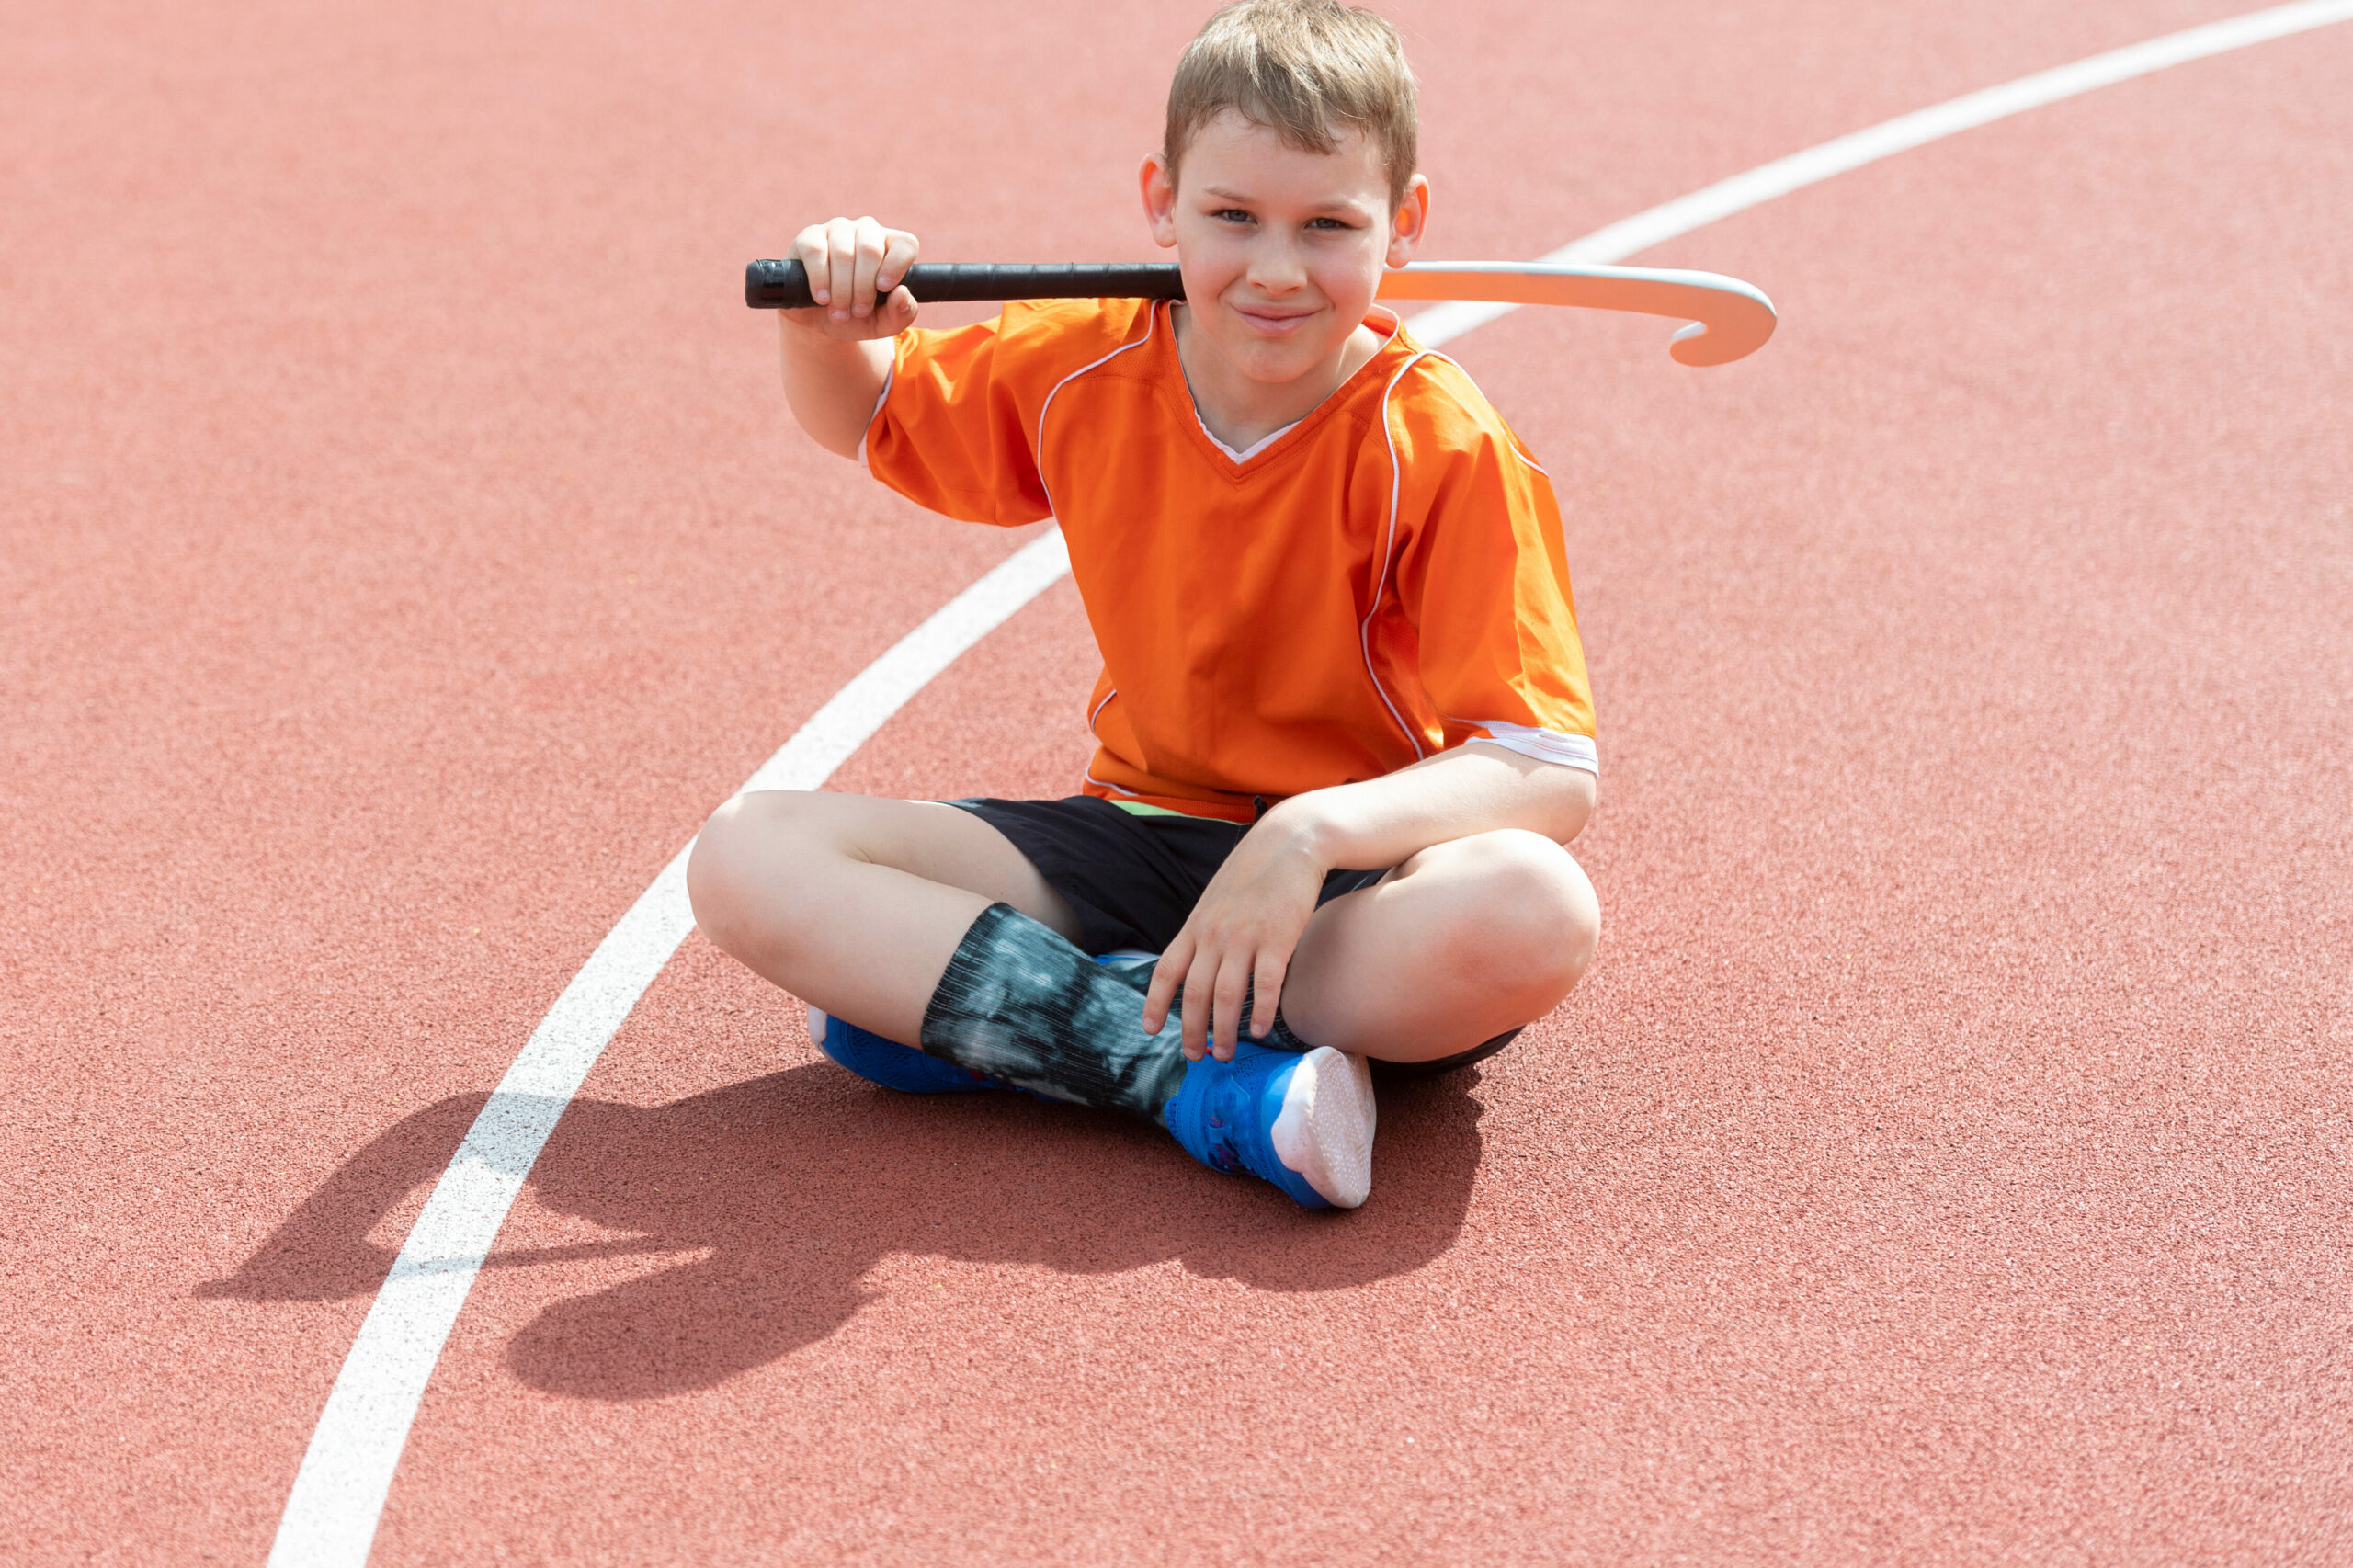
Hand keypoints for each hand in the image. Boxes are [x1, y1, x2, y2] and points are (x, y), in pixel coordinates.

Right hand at [782, 216, 918, 340]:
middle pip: (870, 250)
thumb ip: (902, 313)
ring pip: (843, 253)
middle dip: (863, 288)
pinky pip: (816, 251)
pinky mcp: (809, 237)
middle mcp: (867, 232)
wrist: (820, 322)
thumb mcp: (884, 323)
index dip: (897, 265)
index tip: (883, 288)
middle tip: (858, 312)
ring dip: (842, 289)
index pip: (906, 244)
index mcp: (892, 247)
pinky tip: (822, 297)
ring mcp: (837, 230)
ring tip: (839, 312)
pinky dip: (820, 279)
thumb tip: (902, 293)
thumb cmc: (858, 318)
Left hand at [1141, 814, 1328, 1061]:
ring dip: (1223, 1030)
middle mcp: (1214, 934)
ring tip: (1224, 1053)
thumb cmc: (1253, 876)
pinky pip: (1265, 984)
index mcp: (1195, 926)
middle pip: (1194, 992)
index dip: (1155, 1003)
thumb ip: (1204, 932)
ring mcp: (1244, 937)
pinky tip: (1259, 1030)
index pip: (1166, 971)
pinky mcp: (1277, 938)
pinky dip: (1260, 1010)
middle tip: (1195, 1056)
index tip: (1151, 1030)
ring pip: (1226, 995)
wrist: (1289, 844)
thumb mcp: (1215, 901)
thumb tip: (1196, 966)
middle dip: (1190, 1030)